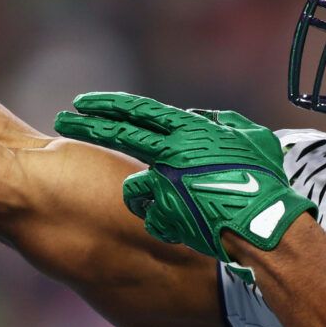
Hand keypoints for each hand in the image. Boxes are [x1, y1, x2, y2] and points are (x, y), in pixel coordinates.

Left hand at [56, 94, 315, 278]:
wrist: (264, 223)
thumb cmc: (265, 181)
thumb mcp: (249, 139)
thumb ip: (221, 125)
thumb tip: (204, 120)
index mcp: (189, 129)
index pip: (137, 110)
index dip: (108, 105)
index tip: (83, 103)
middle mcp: (170, 151)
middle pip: (117, 133)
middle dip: (87, 126)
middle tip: (61, 121)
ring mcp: (164, 183)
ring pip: (130, 180)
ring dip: (134, 184)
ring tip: (140, 186)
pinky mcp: (164, 212)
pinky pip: (149, 212)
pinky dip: (157, 215)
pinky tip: (172, 221)